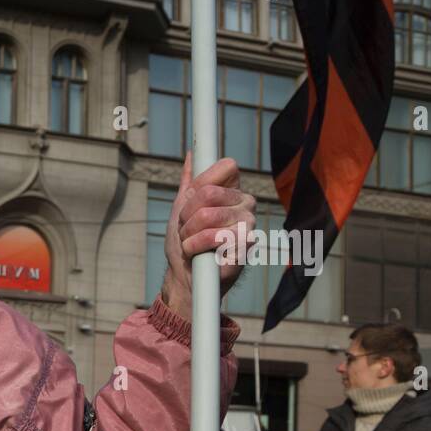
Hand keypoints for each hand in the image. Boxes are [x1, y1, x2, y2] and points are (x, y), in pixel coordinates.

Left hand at [161, 150, 256, 315]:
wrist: (185, 276)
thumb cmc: (186, 243)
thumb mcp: (182, 208)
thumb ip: (189, 181)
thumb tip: (191, 154)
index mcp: (234, 191)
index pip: (226, 166)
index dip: (199, 185)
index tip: (190, 203)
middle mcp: (246, 204)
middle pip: (208, 192)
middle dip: (187, 214)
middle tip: (187, 229)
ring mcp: (249, 224)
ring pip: (207, 215)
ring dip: (188, 233)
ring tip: (191, 243)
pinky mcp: (246, 245)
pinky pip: (213, 236)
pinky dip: (195, 246)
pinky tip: (200, 254)